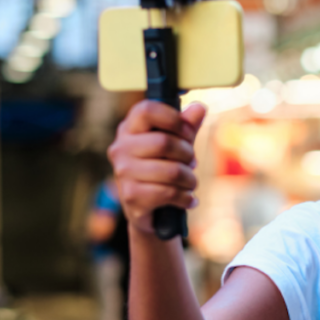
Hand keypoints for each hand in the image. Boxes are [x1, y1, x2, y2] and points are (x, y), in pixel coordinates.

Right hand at [107, 101, 206, 235]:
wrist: (151, 211)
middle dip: (188, 155)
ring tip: (190, 183)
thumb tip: (199, 108)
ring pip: (171, 171)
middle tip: (192, 163)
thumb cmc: (162, 169)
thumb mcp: (177, 144)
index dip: (174, 119)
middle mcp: (120, 148)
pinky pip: (169, 193)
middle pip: (164, 142)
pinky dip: (185, 198)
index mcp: (129, 129)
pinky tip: (187, 199)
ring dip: (190, 180)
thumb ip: (186, 126)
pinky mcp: (131, 196)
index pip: (147, 110)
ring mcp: (123, 173)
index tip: (187, 133)